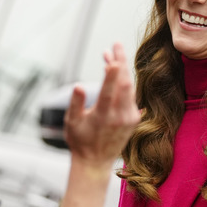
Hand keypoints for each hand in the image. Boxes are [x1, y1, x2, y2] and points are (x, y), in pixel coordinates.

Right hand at [64, 43, 139, 167]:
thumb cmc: (80, 141)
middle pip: (124, 83)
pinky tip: (116, 71)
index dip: (112, 74)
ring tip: (111, 54)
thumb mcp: (72, 123)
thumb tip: (78, 86)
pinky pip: (131, 94)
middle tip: (115, 43)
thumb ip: (76, 104)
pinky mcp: (134, 118)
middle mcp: (119, 117)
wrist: (96, 162)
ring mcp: (129, 117)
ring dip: (122, 69)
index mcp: (103, 117)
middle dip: (121, 61)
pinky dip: (124, 81)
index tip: (113, 58)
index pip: (110, 92)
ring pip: (130, 87)